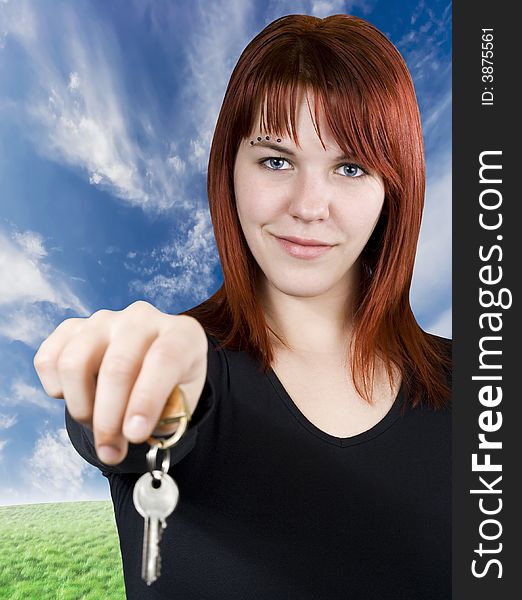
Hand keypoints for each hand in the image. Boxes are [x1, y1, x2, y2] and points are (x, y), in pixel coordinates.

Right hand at [33, 301, 207, 464]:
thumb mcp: (183, 402)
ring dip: (81, 408)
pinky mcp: (72, 328)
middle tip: (111, 453)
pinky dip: (57, 390)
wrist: (149, 364)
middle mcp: (143, 318)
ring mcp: (104, 320)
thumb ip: (168, 417)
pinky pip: (49, 360)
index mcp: (181, 333)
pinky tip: (81, 399)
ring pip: (75, 363)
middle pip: (117, 367)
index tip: (135, 435)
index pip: (164, 359)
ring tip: (97, 425)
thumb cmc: (171, 386)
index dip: (147, 399)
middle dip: (109, 420)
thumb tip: (134, 432)